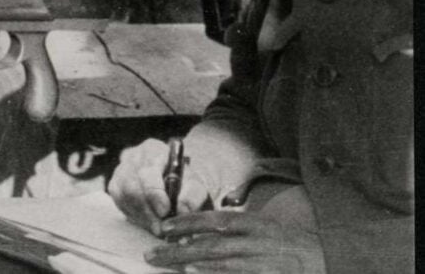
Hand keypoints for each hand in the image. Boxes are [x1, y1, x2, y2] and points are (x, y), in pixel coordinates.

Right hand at [107, 138, 209, 234]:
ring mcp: (120, 171)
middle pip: (132, 186)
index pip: (148, 170)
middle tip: (161, 228)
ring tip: (157, 228)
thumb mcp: (193, 183)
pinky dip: (135, 216)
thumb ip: (192, 195)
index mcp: (153, 150)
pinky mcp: (114, 185)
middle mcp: (133, 157)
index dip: (154, 193)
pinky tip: (148, 221)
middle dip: (148, 211)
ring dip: (142, 216)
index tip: (165, 211)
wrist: (168, 179)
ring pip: (124, 196)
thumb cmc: (180, 180)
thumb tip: (182, 210)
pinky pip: (120, 203)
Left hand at [145, 211, 325, 273]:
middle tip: (151, 253)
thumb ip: (236, 229)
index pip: (215, 219)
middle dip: (178, 248)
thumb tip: (196, 234)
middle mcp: (259, 241)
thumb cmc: (292, 246)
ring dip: (191, 263)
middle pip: (211, 243)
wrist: (331, 260)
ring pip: (221, 262)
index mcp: (257, 224)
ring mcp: (265, 262)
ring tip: (166, 263)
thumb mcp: (264, 230)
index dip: (187, 222)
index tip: (163, 227)